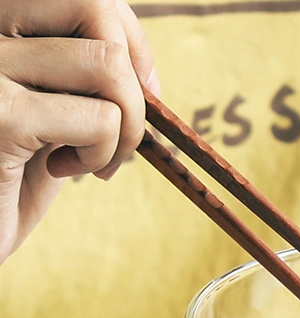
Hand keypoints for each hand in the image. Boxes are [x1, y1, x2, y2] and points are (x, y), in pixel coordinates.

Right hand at [0, 0, 154, 261]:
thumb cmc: (3, 180)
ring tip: (92, 160)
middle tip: (119, 137)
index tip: (144, 90)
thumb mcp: (48, 118)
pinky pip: (100, 120)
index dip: (131, 38)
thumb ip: (80, 82)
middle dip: (131, 83)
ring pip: (108, 65)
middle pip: (96, 10)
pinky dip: (102, 154)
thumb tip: (145, 72)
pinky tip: (61, 170)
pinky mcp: (1, 115)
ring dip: (123, 127)